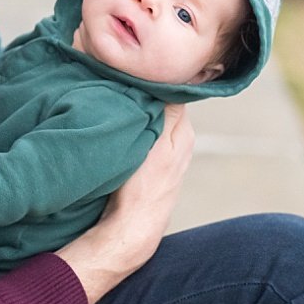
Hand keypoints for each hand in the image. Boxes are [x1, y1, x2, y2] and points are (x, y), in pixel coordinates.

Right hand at [57, 103, 194, 303]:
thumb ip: (167, 112)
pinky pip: (147, 135)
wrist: (132, 226)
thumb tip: (172, 84)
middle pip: (163, 105)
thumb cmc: (142, 187)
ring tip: (120, 105)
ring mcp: (169, 153)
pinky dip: (137, 129)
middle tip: (122, 88)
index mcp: (184, 131)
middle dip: (146, 96)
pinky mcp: (154, 164)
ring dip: (139, 113)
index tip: (133, 76)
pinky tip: (123, 128)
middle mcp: (181, 140)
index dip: (152, 83)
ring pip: (153, 120)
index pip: (172, 93)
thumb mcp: (156, 143)